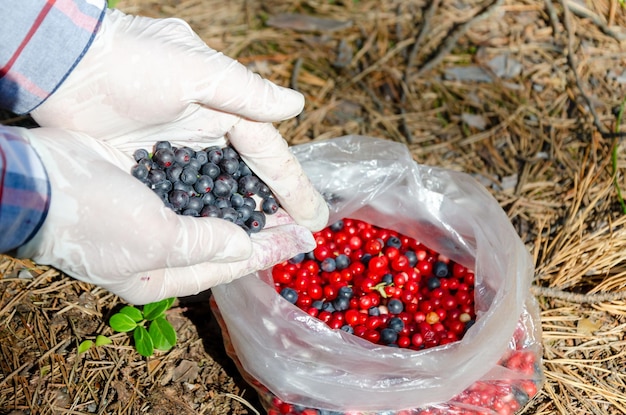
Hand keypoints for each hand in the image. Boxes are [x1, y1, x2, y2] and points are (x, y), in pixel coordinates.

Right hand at [15, 127, 315, 304]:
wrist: (35, 178)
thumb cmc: (93, 217)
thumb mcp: (154, 240)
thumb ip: (203, 243)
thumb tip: (243, 244)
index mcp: (159, 277)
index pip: (225, 266)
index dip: (266, 252)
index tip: (303, 241)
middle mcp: (157, 253)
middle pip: (221, 244)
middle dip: (260, 231)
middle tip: (300, 219)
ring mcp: (149, 220)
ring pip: (209, 217)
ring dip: (243, 206)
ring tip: (279, 197)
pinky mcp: (143, 189)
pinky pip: (191, 192)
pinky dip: (217, 185)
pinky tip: (240, 173)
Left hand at [31, 8, 327, 230]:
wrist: (63, 64)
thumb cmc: (131, 63)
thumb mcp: (194, 71)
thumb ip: (247, 92)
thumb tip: (297, 106)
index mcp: (224, 106)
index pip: (267, 152)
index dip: (292, 185)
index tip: (315, 217)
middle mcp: (208, 128)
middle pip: (249, 175)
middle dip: (272, 206)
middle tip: (297, 238)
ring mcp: (179, 148)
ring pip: (221, 189)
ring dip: (241, 215)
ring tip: (265, 245)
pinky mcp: (152, 162)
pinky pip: (189, 194)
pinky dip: (205, 214)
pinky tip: (218, 236)